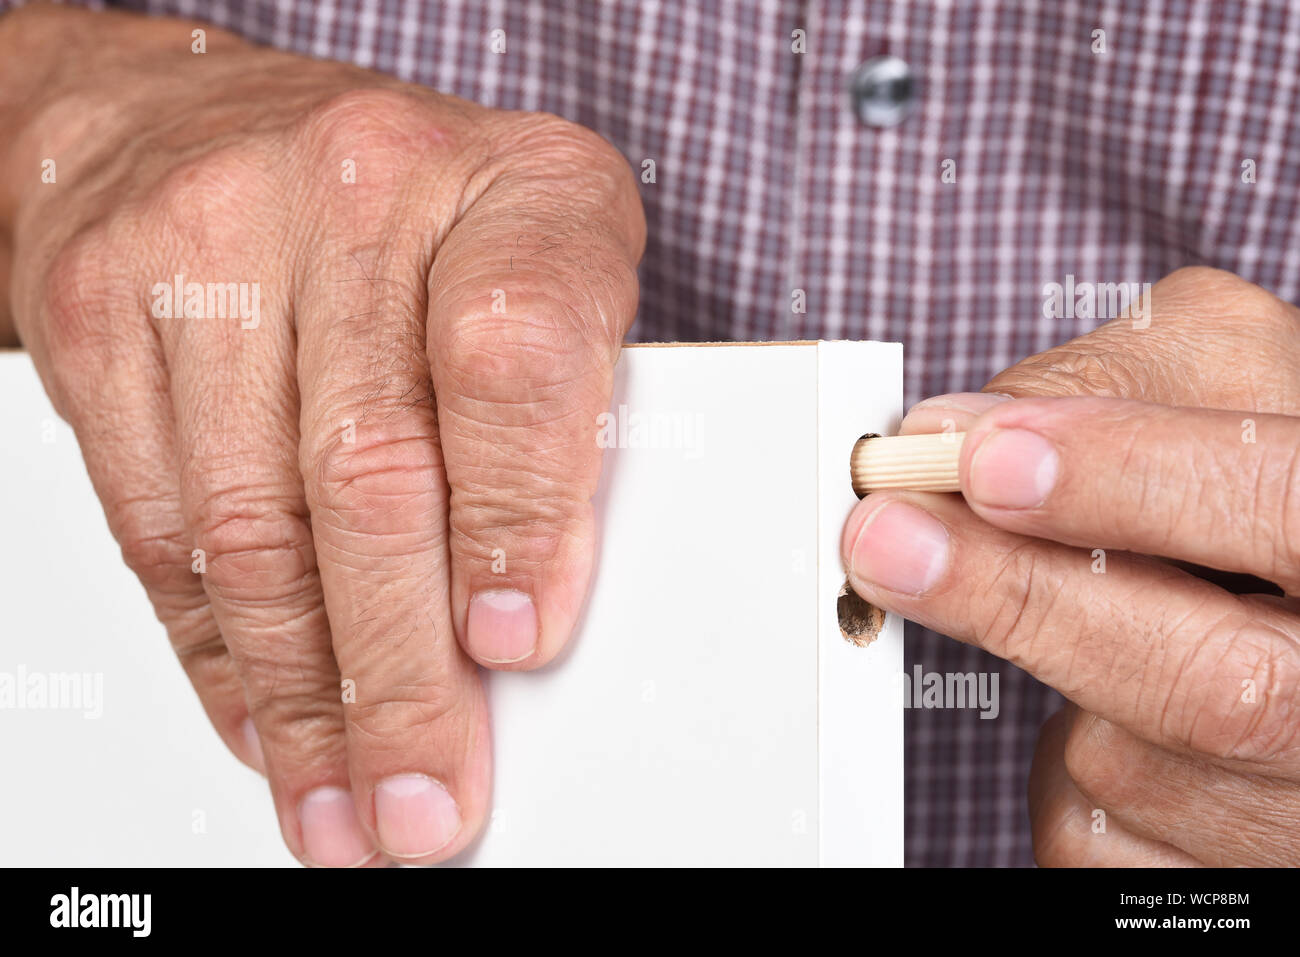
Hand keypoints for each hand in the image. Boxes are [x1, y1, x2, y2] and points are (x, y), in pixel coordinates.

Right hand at [2, 6, 642, 864]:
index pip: (519, 351)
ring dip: (304, 695)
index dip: (520, 512)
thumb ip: (568, 411)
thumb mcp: (550, 265)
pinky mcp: (103, 313)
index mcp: (512, 185)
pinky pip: (158, 521)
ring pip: (255, 521)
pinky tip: (266, 716)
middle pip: (373, 469)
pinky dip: (219, 649)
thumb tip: (529, 613)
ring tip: (346, 795)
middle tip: (428, 793)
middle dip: (400, 674)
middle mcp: (357, 196)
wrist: (209, 120)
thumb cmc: (420, 211)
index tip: (518, 646)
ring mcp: (212, 247)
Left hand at [842, 266, 1299, 865]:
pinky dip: (1057, 767)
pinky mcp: (1232, 875)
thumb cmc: (1259, 469)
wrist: (1294, 603)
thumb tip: (948, 436)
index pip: (1278, 506)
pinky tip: (1102, 711)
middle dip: (1022, 604)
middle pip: (1213, 685)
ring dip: (1047, 678)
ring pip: (1123, 764)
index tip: (987, 461)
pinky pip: (1092, 834)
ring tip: (1074, 610)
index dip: (1131, 482)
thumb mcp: (1228, 377)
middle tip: (886, 538)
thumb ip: (1110, 385)